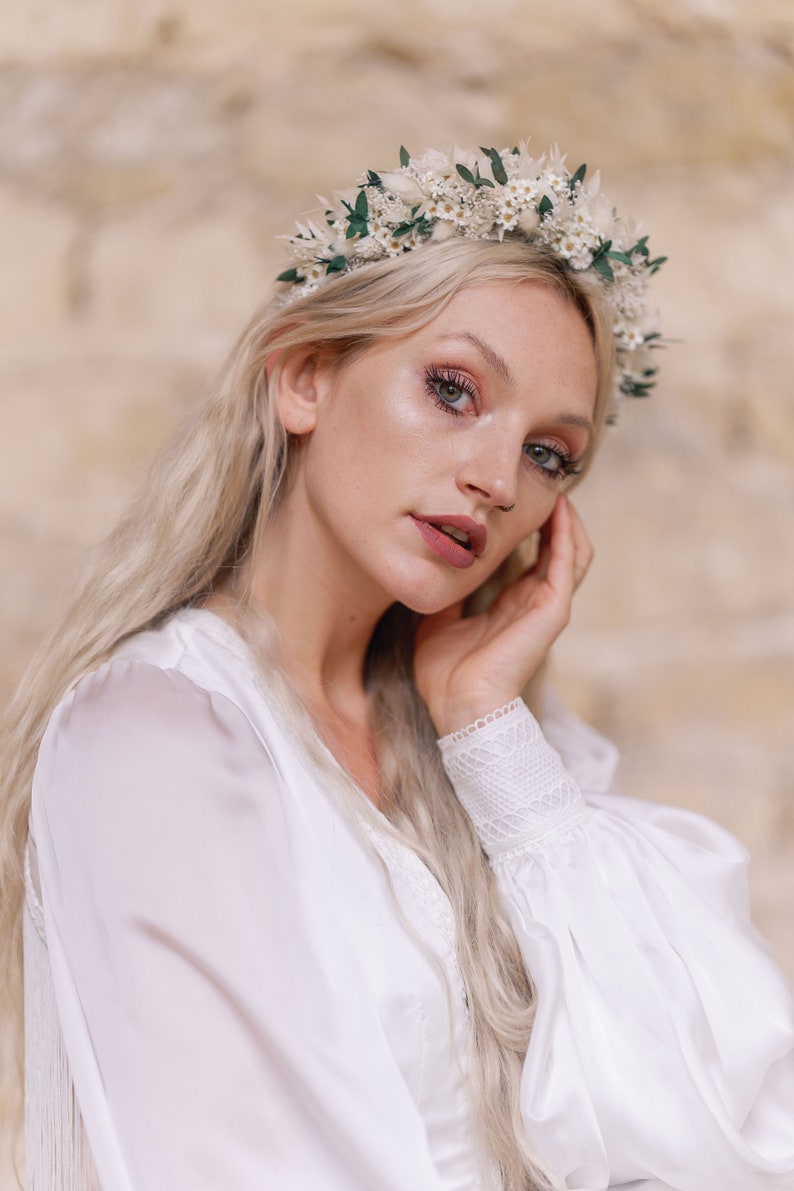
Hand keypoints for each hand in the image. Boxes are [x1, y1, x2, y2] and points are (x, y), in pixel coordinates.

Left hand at [413, 495, 592, 735]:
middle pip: (561, 548)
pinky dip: (565, 535)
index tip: (519, 494)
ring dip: (567, 519)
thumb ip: (446, 592)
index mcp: (513, 604)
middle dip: (556, 515)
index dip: (533, 525)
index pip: (535, 556)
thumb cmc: (446, 673)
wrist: (459, 706)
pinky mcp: (552, 610)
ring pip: (573, 551)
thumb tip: (434, 564)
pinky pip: (567, 564)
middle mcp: (535, 602)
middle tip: (542, 481)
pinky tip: (558, 509)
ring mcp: (547, 605)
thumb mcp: (439, 619)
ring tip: (555, 488)